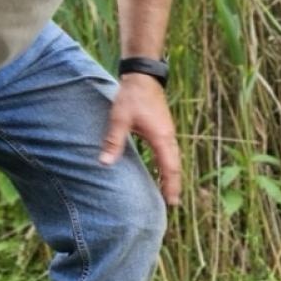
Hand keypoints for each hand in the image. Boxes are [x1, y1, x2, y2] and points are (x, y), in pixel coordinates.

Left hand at [100, 73, 181, 204]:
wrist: (143, 76)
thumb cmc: (132, 96)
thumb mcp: (120, 118)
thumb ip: (113, 141)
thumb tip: (105, 164)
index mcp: (161, 138)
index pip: (170, 168)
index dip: (171, 186)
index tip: (172, 203)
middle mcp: (168, 137)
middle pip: (175, 166)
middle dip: (173, 185)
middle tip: (171, 204)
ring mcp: (167, 133)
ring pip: (173, 160)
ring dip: (170, 176)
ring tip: (166, 192)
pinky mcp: (163, 129)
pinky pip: (168, 153)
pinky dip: (167, 165)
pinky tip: (160, 171)